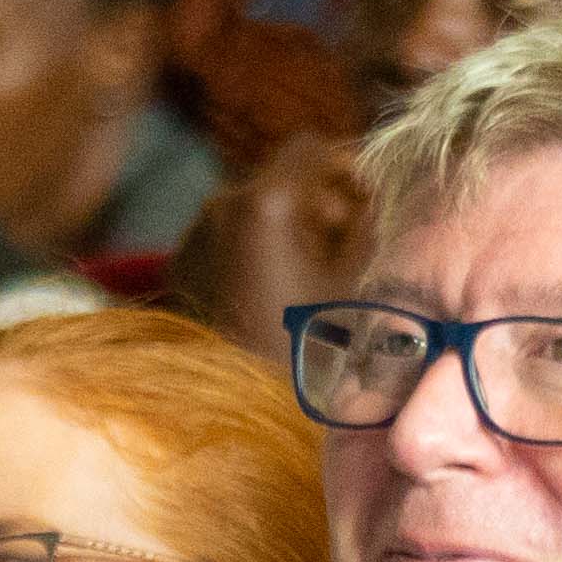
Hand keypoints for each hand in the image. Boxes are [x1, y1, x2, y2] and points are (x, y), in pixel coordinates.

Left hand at [178, 134, 366, 346]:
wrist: (236, 412)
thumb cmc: (305, 351)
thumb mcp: (356, 285)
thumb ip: (371, 226)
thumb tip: (380, 194)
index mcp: (265, 204)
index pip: (310, 148)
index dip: (343, 162)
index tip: (364, 192)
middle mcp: (220, 206)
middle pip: (280, 178)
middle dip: (318, 198)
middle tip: (349, 234)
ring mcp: (195, 235)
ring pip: (252, 207)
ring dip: (288, 223)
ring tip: (316, 264)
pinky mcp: (181, 265)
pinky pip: (226, 236)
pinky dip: (255, 245)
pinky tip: (278, 284)